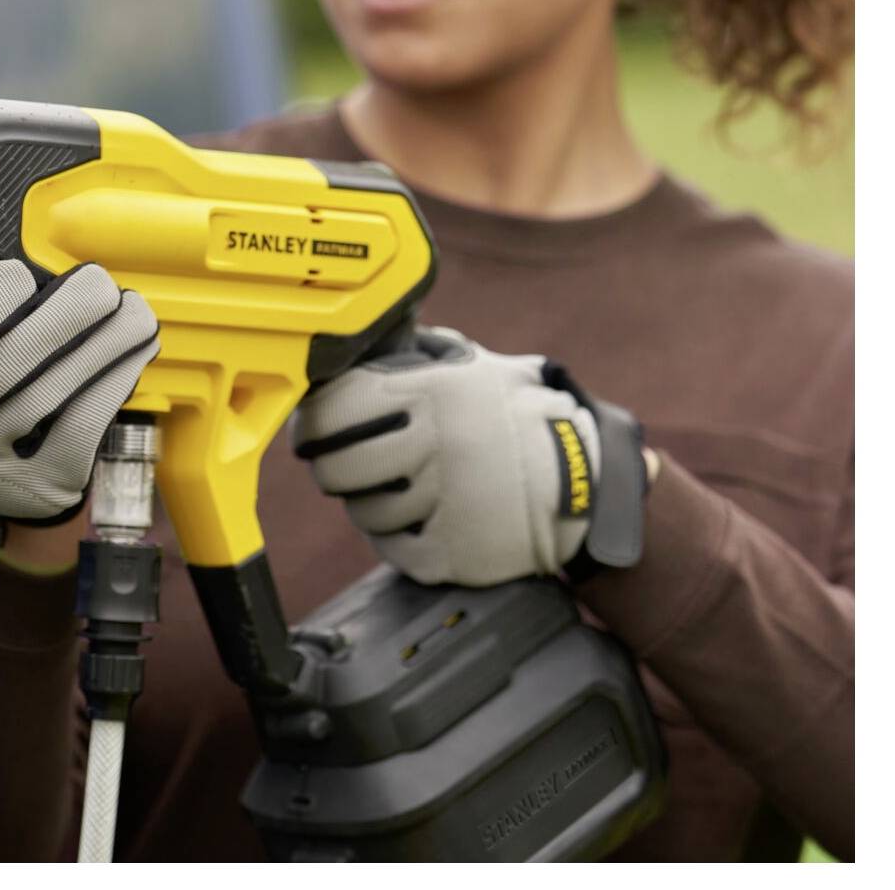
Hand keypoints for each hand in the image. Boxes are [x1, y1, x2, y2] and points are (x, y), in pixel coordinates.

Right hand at [0, 261, 158, 521]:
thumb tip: (27, 255)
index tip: (17, 275)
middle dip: (60, 316)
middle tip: (98, 283)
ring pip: (46, 397)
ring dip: (102, 345)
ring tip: (134, 311)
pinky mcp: (35, 487)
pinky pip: (77, 429)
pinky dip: (110, 385)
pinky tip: (132, 354)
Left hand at [291, 328, 646, 586]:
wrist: (584, 480)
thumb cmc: (514, 418)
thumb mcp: (473, 367)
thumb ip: (414, 356)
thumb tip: (352, 343)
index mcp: (434, 393)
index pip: (334, 410)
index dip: (314, 424)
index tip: (312, 431)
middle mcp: (436, 444)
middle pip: (337, 469)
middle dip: (333, 469)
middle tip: (342, 467)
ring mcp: (446, 502)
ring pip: (363, 513)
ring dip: (370, 504)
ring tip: (400, 490)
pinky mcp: (453, 552)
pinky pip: (393, 548)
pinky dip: (398, 537)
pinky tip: (421, 518)